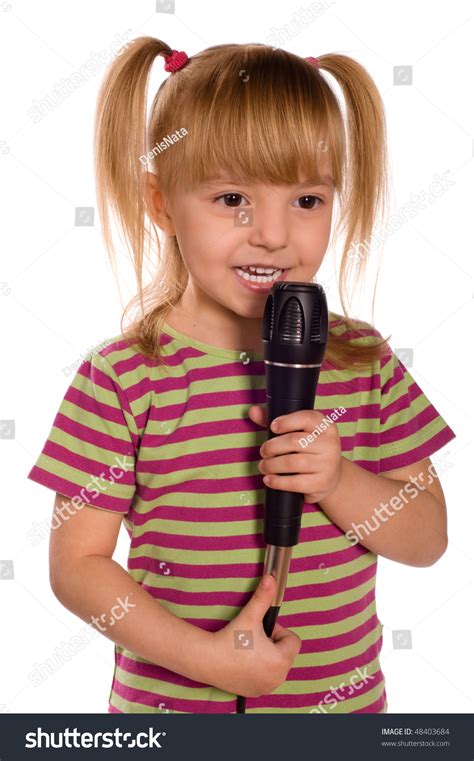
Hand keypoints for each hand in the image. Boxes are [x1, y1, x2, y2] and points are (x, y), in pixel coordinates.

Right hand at [210, 574, 301, 697]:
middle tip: (253, 640)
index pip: (293, 640)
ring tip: (248, 651)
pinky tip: (244, 663)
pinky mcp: (257, 692)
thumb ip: (263, 597)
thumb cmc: (230, 639)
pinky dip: (260, 670)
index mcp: (281, 660)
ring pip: (277, 665)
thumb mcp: (250, 616)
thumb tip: (271, 578)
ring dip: (268, 657)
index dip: (278, 631)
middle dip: (273, 644)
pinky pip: (267, 678)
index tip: (261, 630)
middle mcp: (278, 678)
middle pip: (286, 653)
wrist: (208, 660)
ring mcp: (267, 687)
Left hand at [248, 404, 342, 503]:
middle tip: (263, 451)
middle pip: (295, 441)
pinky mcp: (321, 483)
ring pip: (293, 463)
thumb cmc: (309, 449)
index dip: (287, 421)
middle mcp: (330, 444)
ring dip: (272, 465)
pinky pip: (295, 483)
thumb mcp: (298, 432)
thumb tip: (253, 411)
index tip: (272, 427)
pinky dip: (278, 482)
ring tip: (263, 466)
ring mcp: (327, 464)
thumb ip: (275, 420)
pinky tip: (268, 479)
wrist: (331, 476)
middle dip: (272, 446)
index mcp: (325, 426)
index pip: (307, 418)